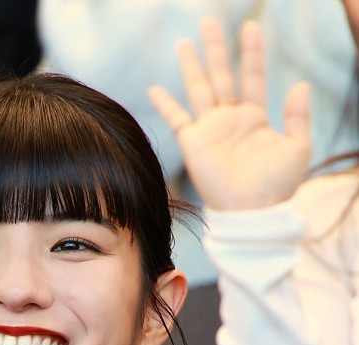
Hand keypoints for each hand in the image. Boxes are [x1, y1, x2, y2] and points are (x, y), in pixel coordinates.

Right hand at [149, 18, 310, 210]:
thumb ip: (298, 117)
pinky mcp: (193, 145)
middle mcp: (230, 120)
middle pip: (221, 75)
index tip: (252, 26)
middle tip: (208, 21)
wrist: (251, 212)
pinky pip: (177, 120)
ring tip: (184, 42)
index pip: (252, 76)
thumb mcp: (298, 148)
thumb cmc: (277, 186)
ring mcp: (210, 131)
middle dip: (215, 48)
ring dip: (192, 66)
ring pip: (199, 89)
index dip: (252, 52)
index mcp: (255, 118)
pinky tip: (154, 89)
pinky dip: (165, 105)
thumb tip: (300, 85)